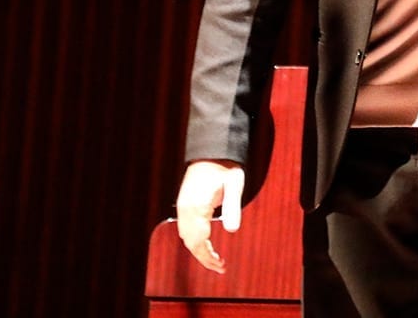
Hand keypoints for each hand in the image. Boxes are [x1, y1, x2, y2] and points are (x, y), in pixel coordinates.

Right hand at [175, 159, 244, 273]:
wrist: (211, 150)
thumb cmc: (225, 166)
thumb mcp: (235, 184)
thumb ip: (233, 207)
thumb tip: (233, 230)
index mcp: (196, 207)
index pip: (199, 241)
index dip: (208, 256)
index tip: (220, 266)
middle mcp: (185, 210)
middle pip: (190, 243)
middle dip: (204, 257)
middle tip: (220, 267)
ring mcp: (182, 207)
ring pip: (186, 237)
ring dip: (198, 250)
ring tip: (214, 259)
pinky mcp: (184, 204)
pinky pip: (185, 229)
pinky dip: (194, 240)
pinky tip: (204, 243)